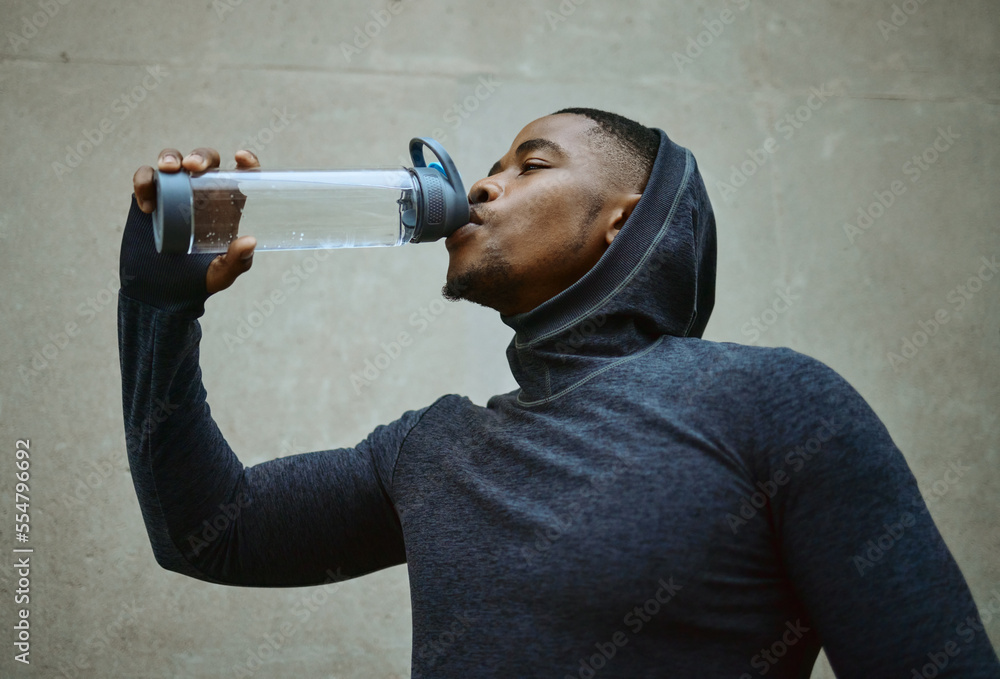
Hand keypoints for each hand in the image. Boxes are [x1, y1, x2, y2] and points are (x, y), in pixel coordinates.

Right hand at [131, 148, 259, 293]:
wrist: (160, 293)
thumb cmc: (197, 281)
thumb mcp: (222, 274)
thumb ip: (237, 261)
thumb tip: (249, 241)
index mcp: (226, 206)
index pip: (240, 175)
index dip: (246, 161)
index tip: (241, 157)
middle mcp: (201, 194)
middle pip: (204, 161)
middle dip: (201, 156)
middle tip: (194, 167)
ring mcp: (173, 194)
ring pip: (173, 161)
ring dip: (171, 157)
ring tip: (169, 170)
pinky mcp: (148, 199)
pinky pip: (145, 179)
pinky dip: (144, 182)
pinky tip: (148, 204)